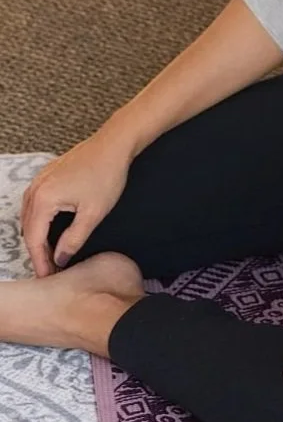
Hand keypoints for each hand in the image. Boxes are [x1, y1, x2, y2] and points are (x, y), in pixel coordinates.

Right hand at [20, 133, 131, 276]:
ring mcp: (39, 179)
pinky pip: (35, 203)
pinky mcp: (47, 174)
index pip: (34, 240)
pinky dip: (39, 220)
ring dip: (37, 236)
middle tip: (50, 270)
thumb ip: (74, 240)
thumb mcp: (93, 213)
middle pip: (28, 229)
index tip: (48, 278)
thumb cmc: (107, 175)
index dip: (40, 262)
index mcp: (43, 199)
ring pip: (29, 216)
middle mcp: (35, 189)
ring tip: (51, 253)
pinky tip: (51, 228)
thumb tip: (60, 258)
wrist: (114, 143)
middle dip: (38, 252)